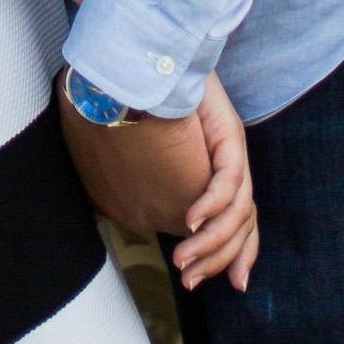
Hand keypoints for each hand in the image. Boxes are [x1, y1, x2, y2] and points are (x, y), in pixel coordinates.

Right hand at [58, 75, 260, 291]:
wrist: (130, 62)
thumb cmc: (119, 102)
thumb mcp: (121, 152)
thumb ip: (129, 183)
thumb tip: (104, 215)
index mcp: (205, 171)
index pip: (228, 223)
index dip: (221, 258)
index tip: (195, 281)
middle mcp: (226, 163)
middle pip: (239, 225)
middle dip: (216, 261)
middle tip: (189, 282)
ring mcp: (229, 151)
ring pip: (237, 211)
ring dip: (210, 242)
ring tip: (185, 259)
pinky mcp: (227, 135)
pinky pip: (229, 180)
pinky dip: (212, 205)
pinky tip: (192, 221)